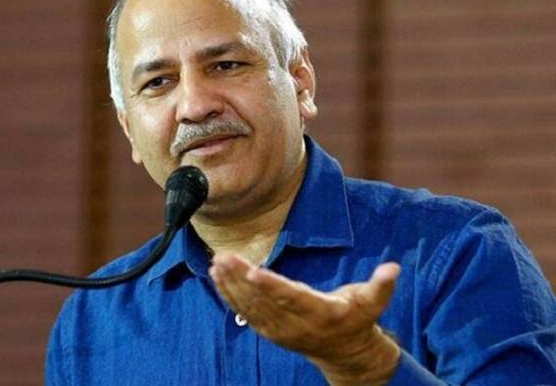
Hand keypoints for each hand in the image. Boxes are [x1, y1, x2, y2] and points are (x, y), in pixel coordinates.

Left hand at [209, 253, 400, 384]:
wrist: (345, 353)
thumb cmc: (358, 319)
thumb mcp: (373, 303)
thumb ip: (382, 285)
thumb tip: (394, 268)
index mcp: (320, 312)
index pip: (291, 296)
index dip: (271, 284)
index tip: (251, 269)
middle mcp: (296, 323)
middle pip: (264, 299)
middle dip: (241, 278)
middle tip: (223, 257)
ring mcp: (280, 329)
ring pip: (250, 306)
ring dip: (230, 285)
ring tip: (215, 263)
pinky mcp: (270, 330)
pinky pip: (246, 313)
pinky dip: (230, 296)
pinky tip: (217, 278)